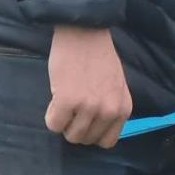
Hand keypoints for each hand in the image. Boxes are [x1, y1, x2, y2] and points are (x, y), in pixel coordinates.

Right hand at [46, 26, 133, 147]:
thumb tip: (97, 130)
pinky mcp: (67, 101)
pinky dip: (51, 117)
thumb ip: (110, 107)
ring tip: (64, 104)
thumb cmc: (98, 58)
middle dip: (75, 128)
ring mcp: (89, 107)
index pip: (107, 142)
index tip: (85, 121)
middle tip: (71, 109)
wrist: (85, 33)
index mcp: (123, 109)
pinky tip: (55, 100)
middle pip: (86, 140)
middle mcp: (109, 111)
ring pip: (71, 135)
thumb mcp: (116, 87)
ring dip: (63, 123)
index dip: (92, 133)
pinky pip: (54, 125)